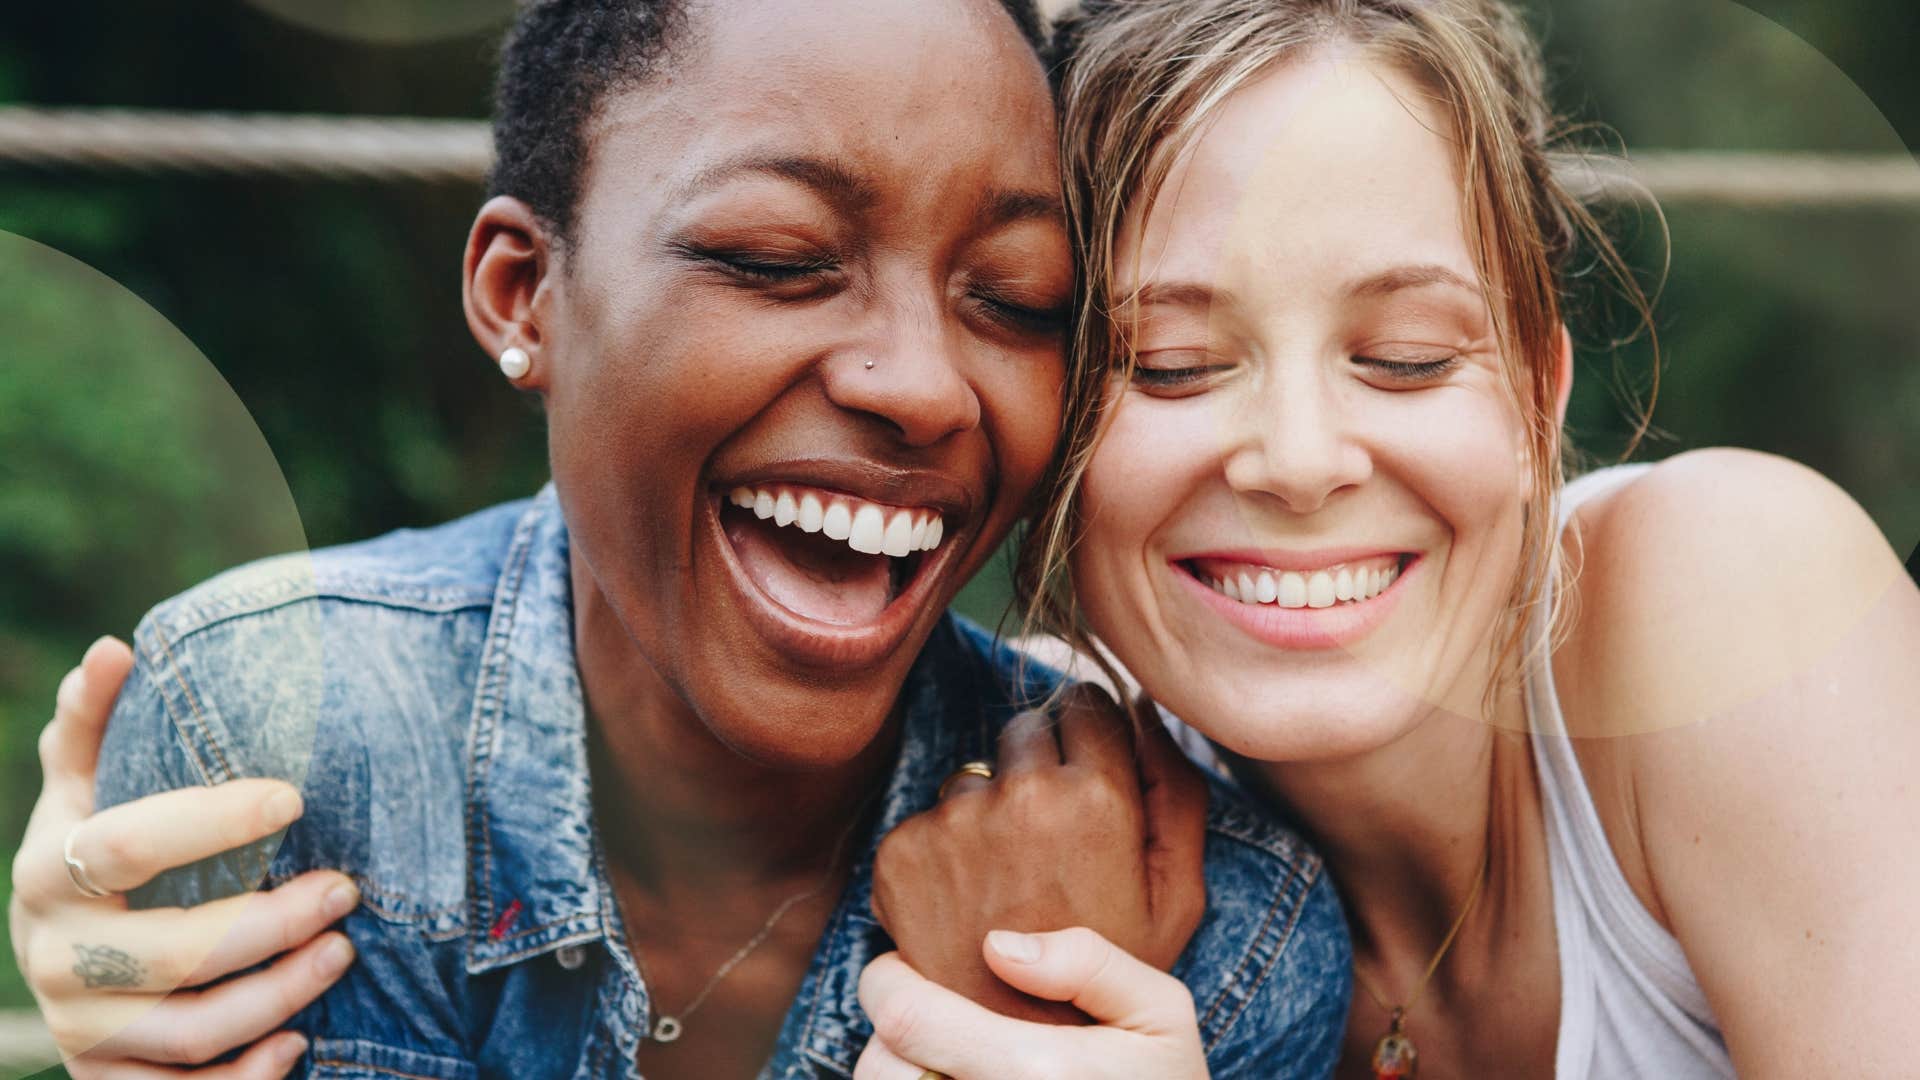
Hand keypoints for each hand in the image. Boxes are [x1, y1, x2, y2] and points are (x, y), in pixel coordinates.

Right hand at [9, 637, 360, 1078]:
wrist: (63, 957)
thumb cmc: (98, 855)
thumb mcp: (87, 789)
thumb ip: (97, 725)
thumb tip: (116, 648)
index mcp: (48, 873)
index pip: (127, 845)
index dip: (210, 821)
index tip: (294, 796)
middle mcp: (54, 958)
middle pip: (170, 951)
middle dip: (269, 924)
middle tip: (346, 890)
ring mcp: (81, 1028)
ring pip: (186, 1030)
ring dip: (276, 997)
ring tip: (343, 953)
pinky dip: (243, 1078)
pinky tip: (297, 1046)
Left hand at [853, 927, 1209, 1079]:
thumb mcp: (1162, 1015)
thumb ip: (1088, 963)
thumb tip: (996, 945)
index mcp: (1035, 1072)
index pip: (904, 1018)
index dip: (885, 980)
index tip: (906, 965)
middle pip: (880, 1067)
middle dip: (893, 1029)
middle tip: (933, 1012)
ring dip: (902, 1071)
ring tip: (947, 1054)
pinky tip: (958, 1079)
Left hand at [870, 685, 1207, 1022]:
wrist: (1019, 1045)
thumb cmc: (1109, 971)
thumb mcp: (1175, 893)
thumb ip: (1176, 790)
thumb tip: (1145, 708)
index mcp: (1096, 796)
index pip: (1085, 703)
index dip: (1091, 739)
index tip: (1089, 777)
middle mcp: (1020, 796)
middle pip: (1025, 728)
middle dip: (1038, 767)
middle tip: (1048, 839)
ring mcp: (954, 822)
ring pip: (973, 775)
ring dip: (987, 810)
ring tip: (1008, 881)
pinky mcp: (902, 850)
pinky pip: (927, 819)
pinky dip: (942, 850)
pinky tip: (967, 900)